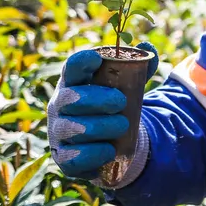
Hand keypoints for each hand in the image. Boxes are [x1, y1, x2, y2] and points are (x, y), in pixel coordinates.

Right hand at [48, 41, 158, 183]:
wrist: (105, 143)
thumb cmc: (111, 106)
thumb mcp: (126, 86)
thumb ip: (139, 67)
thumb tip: (148, 48)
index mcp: (73, 82)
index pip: (71, 68)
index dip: (81, 62)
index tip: (97, 59)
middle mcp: (59, 105)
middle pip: (72, 98)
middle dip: (98, 99)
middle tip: (121, 101)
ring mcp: (58, 131)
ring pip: (74, 128)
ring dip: (102, 127)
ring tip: (122, 126)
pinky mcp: (63, 158)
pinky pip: (74, 157)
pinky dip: (94, 154)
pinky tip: (109, 150)